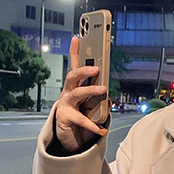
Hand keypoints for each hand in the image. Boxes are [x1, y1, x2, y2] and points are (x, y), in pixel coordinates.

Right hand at [40, 36, 107, 152]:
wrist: (67, 135)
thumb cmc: (80, 115)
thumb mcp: (90, 104)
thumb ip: (99, 98)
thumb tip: (109, 98)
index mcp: (74, 86)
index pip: (74, 65)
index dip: (74, 51)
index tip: (77, 37)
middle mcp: (67, 92)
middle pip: (73, 76)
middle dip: (84, 70)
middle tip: (96, 68)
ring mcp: (65, 104)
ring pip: (77, 93)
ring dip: (90, 90)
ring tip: (104, 90)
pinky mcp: (65, 117)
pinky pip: (81, 120)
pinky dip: (93, 125)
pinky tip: (102, 128)